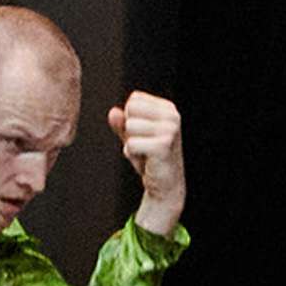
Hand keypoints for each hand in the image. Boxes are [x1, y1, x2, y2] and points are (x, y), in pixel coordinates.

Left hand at [111, 89, 185, 234]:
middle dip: (130, 129)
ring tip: (145, 152)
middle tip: (144, 144)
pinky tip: (145, 160)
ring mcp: (169, 130)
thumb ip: (122, 123)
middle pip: (131, 109)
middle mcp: (172, 116)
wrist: (164, 186)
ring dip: (131, 143)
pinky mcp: (163, 145)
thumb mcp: (133, 136)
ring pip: (130, 126)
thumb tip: (113, 113)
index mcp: (168, 109)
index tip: (144, 134)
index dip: (132, 118)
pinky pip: (130, 144)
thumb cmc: (150, 159)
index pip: (134, 99)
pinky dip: (132, 154)